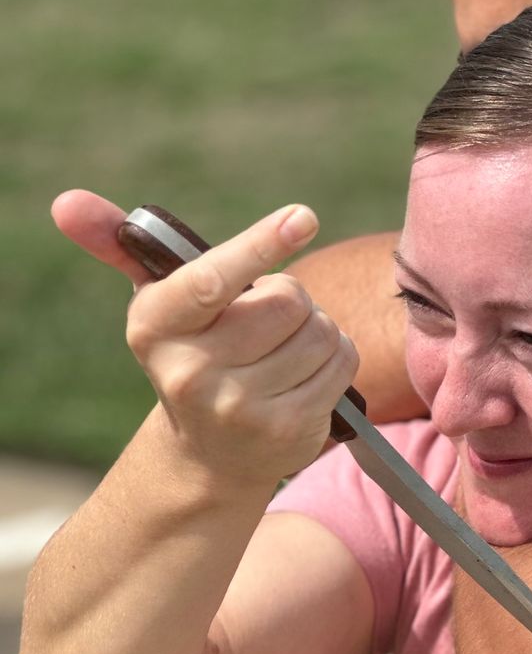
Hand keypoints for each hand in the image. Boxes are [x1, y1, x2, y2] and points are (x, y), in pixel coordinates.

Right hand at [52, 191, 358, 489]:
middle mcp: (190, 372)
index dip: (259, 244)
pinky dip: (335, 359)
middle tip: (263, 321)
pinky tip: (303, 376)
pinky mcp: (287, 431)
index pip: (212, 279)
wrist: (211, 452)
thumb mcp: (158, 300)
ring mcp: (239, 408)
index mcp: (155, 326)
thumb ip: (119, 243)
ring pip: (320, 331)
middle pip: (288, 299)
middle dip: (289, 298)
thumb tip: (67, 201)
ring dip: (315, 330)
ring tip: (281, 351)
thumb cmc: (192, 350)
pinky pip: (342, 362)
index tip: (302, 217)